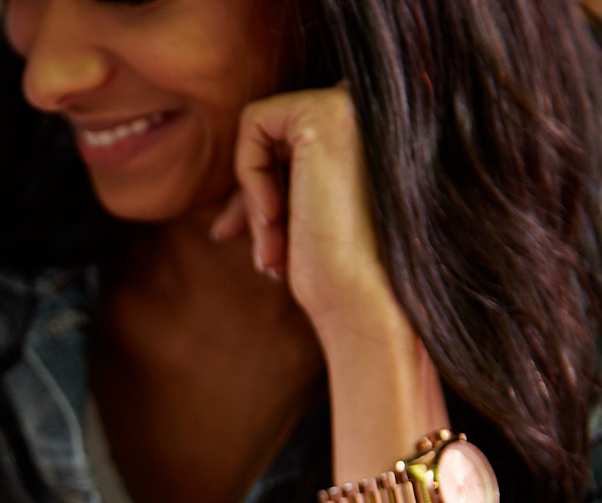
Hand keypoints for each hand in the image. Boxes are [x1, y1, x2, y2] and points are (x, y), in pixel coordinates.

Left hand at [210, 85, 405, 346]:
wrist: (365, 297)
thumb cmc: (336, 272)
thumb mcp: (303, 221)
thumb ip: (280, 191)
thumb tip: (227, 212)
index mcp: (374, 132)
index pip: (293, 145)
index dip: (261, 190)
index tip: (240, 237)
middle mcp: (369, 109)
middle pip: (276, 140)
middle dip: (253, 201)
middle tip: (263, 257)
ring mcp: (352, 104)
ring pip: (262, 135)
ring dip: (253, 200)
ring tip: (271, 252)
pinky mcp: (325, 110)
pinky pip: (253, 124)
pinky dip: (249, 174)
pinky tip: (275, 218)